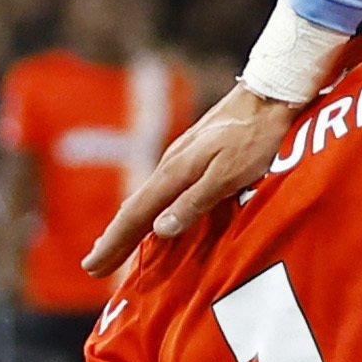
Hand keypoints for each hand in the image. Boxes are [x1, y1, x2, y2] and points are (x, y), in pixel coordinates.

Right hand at [84, 87, 303, 275]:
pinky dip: (147, 211)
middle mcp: (171, 166)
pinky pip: (161, 192)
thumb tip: (160, 228)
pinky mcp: (195, 156)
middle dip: (113, 239)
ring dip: (128, 226)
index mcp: (174, 172)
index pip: (136, 216)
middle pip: (134, 209)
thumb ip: (195, 200)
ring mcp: (181, 159)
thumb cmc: (256, 137)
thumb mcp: (229, 173)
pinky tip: (150, 217)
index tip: (92, 266)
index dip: (114, 243)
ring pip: (146, 200)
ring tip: (112, 247)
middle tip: (92, 266)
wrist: (270, 95)